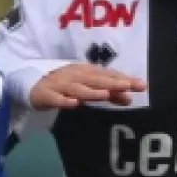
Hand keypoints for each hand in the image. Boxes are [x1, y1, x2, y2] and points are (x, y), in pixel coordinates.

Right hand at [31, 63, 145, 109]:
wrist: (34, 86)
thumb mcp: (89, 88)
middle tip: (128, 86)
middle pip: (96, 79)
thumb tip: (130, 98)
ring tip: (105, 94)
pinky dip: (64, 101)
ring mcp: (60, 85)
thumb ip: (109, 93)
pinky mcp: (46, 95)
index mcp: (86, 72)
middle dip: (112, 82)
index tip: (142, 85)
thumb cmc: (66, 86)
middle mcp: (75, 76)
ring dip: (91, 91)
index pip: (108, 75)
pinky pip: (56, 99)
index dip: (124, 79)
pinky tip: (74, 104)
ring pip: (77, 88)